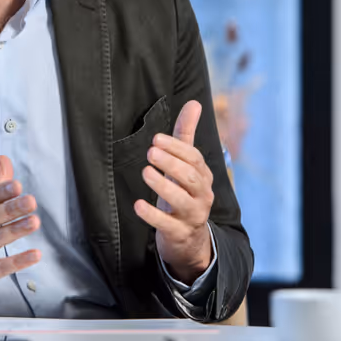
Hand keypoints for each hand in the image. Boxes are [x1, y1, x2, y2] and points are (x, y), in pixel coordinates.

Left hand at [133, 100, 213, 283]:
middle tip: (151, 152)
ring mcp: (192, 215)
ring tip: (146, 172)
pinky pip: (167, 225)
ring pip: (182, 200)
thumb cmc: (184, 191)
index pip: (194, 158)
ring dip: (163, 185)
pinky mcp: (179, 233)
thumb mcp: (185, 164)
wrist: (189, 237)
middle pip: (191, 177)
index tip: (156, 139)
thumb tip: (194, 102)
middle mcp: (202, 194)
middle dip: (171, 163)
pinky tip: (138, 205)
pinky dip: (152, 215)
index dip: (176, 148)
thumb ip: (186, 134)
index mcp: (203, 175)